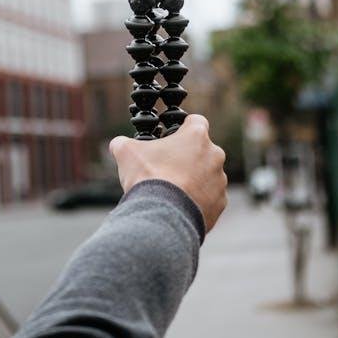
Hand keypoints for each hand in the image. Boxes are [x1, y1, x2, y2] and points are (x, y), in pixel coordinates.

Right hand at [109, 114, 227, 231]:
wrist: (162, 215)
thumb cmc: (148, 178)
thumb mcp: (126, 153)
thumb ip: (123, 143)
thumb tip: (118, 144)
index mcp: (197, 136)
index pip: (196, 121)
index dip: (183, 128)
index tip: (173, 137)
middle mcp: (214, 155)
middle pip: (203, 150)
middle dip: (188, 157)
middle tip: (168, 167)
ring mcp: (219, 180)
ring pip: (208, 175)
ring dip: (195, 180)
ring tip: (173, 191)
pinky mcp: (220, 203)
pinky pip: (210, 198)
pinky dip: (198, 200)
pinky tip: (181, 206)